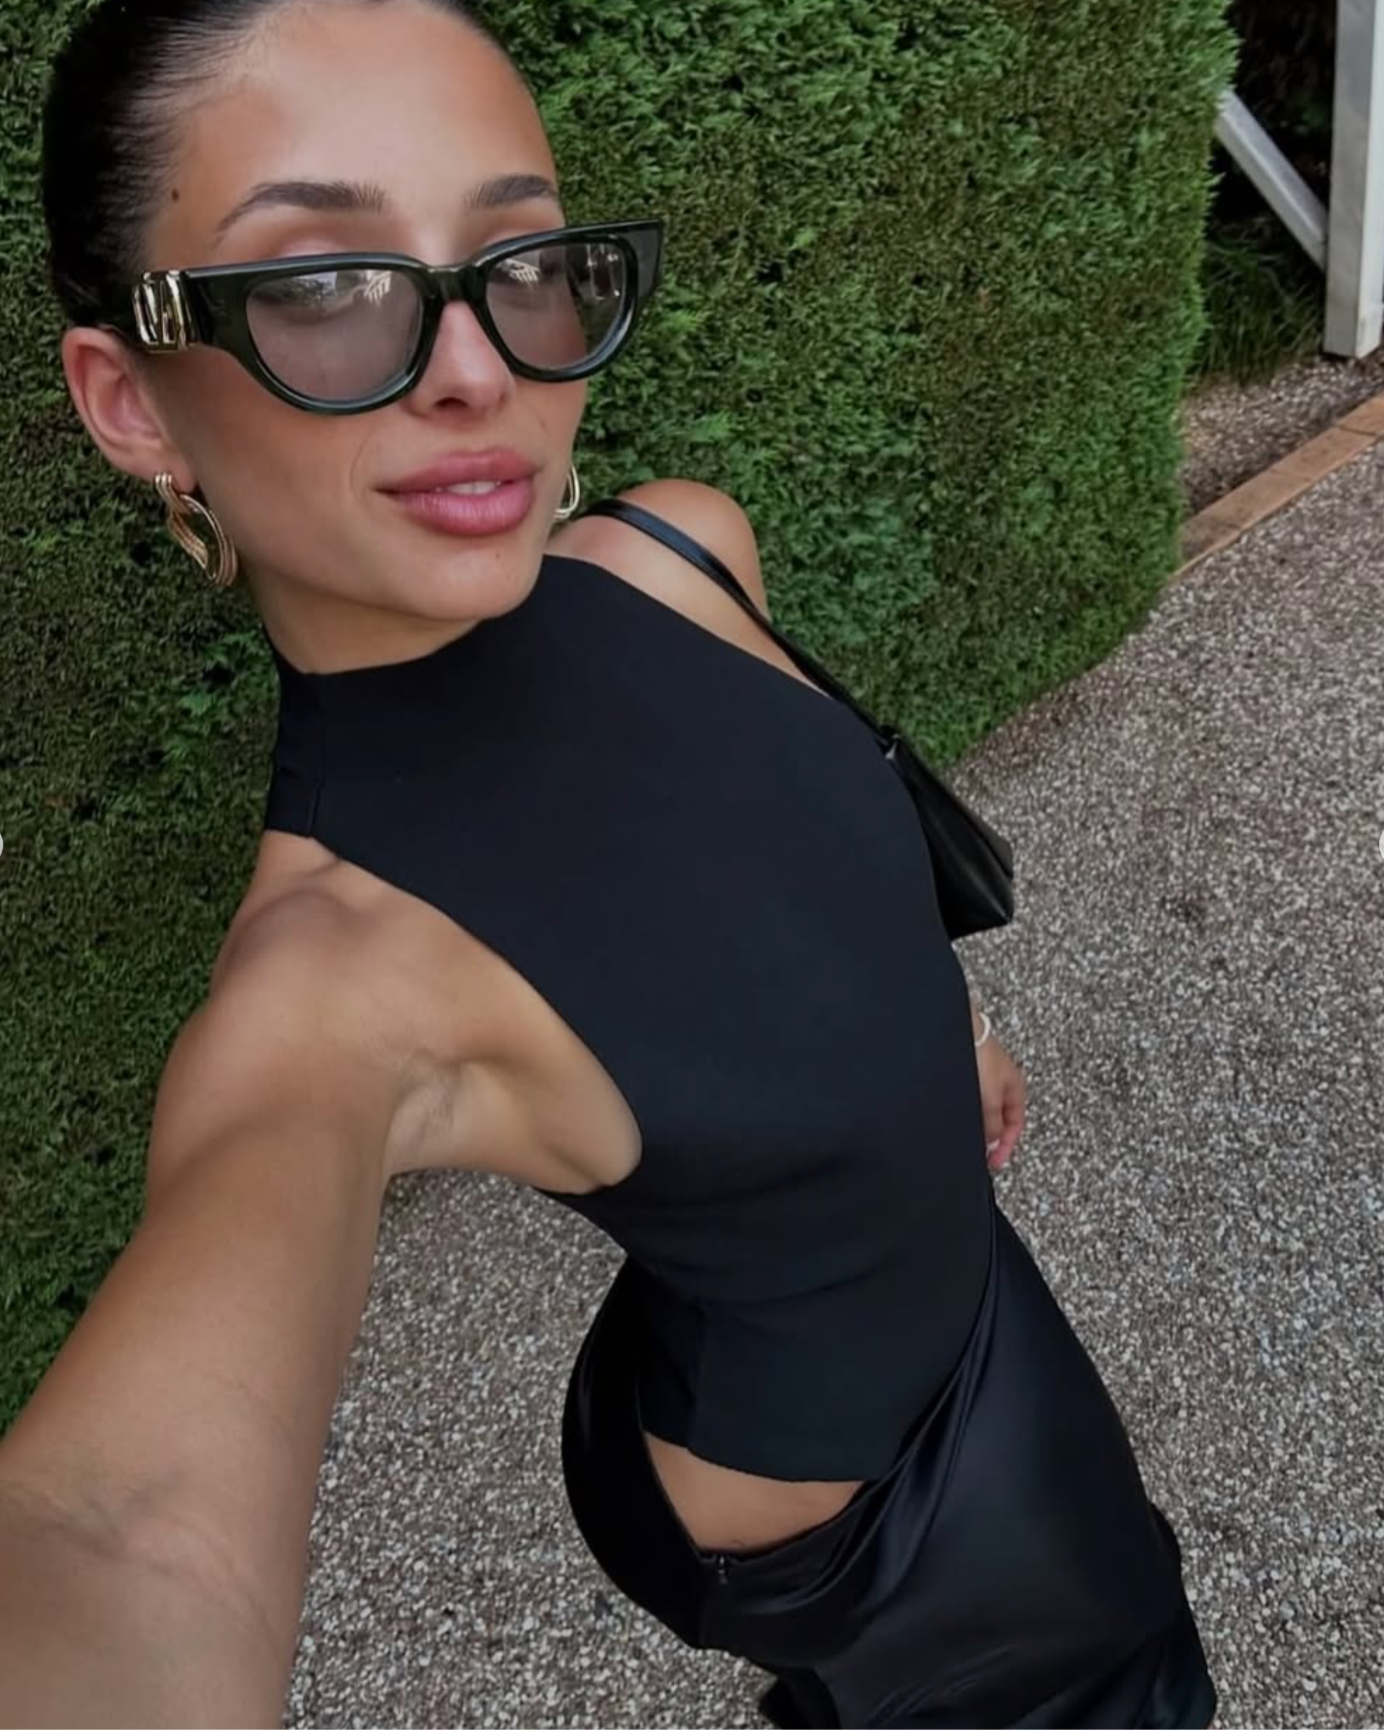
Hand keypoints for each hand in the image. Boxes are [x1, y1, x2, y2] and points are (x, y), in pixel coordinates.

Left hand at [972, 1008, 1026, 1171]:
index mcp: (1015, 1089)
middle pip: (998, 1120)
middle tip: (979, 1155)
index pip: (1015, 1126)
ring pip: (983, 1110)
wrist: (956, 1028)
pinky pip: (968, 1100)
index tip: (993, 1162)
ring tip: (965, 1139)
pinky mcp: (965, 1071)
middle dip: (990, 1138)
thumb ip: (993, 1123)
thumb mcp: (990, 1096)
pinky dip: (964, 1112)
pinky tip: (953, 1118)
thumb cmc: (980, 1052)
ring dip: (977, 1126)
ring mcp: (983, 1077)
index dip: (1006, 1147)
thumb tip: (992, 1143)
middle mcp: (1001, 1083)